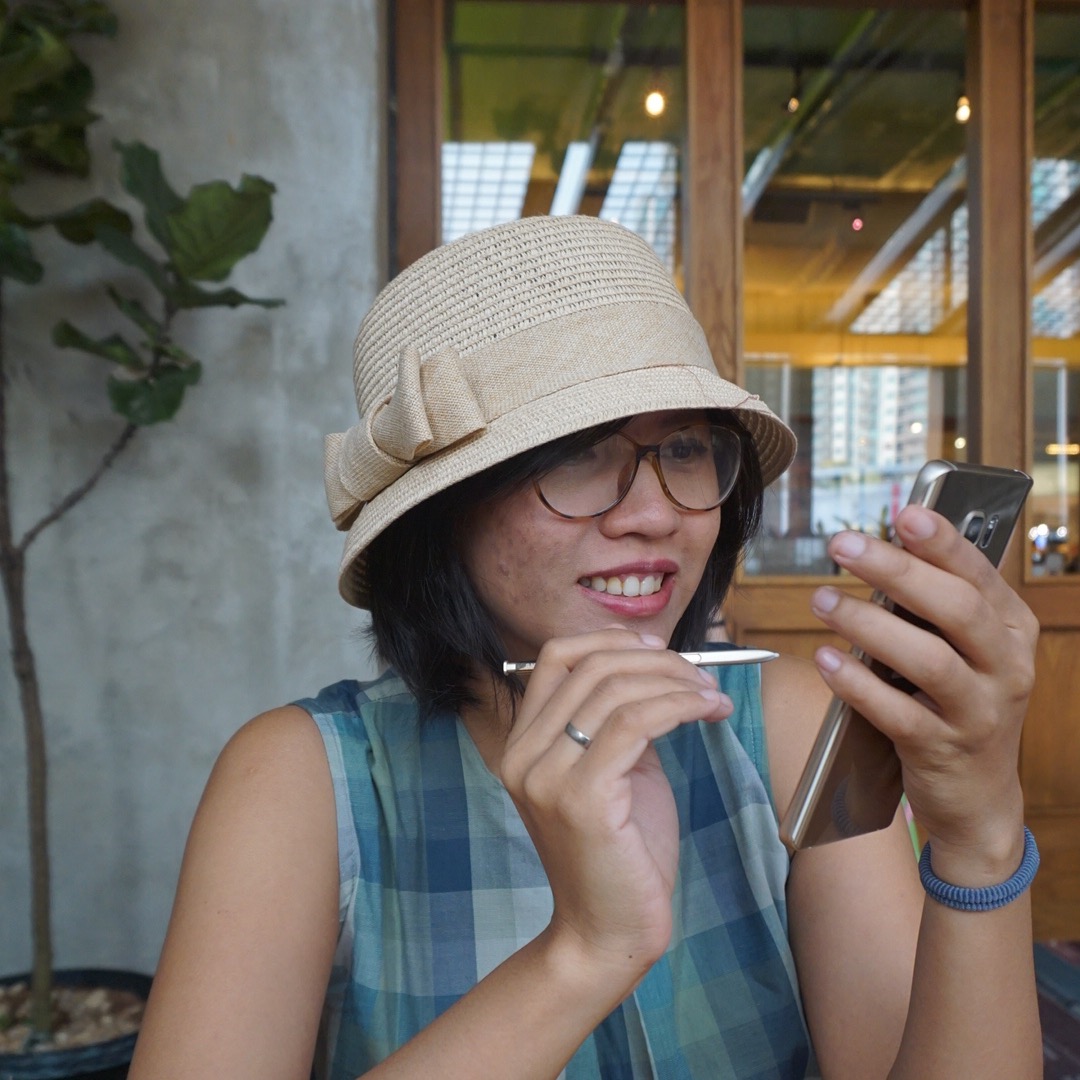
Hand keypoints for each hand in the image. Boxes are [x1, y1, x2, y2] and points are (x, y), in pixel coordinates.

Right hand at [499, 628, 730, 980]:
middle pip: (590, 667)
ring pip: (615, 690)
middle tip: (699, 675)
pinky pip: (635, 724)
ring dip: (676, 682)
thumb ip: (617, 723)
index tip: (657, 647)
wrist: (607, 934)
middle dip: (656, 660)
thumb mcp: (614, 773)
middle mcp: (523, 755)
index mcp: (522, 744)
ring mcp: (547, 776)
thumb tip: (655, 669)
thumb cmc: (619, 855)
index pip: (555, 658)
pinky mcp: (582, 798)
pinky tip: (708, 712)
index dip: (608, 640)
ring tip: (710, 697)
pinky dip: (679, 706)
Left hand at [809, 506, 1038, 881]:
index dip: (941, 542)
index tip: (903, 513)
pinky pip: (897, 711)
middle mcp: (1006, 666)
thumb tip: (886, 546)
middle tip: (842, 545)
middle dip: (895, 570)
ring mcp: (979, 711)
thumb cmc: (958, 703)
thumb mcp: (966, 650)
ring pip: (927, 658)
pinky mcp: (943, 749)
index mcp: (1011, 630)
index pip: (978, 574)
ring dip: (868, 624)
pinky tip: (825, 659)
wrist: (978, 796)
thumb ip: (937, 605)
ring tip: (821, 600)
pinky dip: (857, 684)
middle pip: (953, 608)